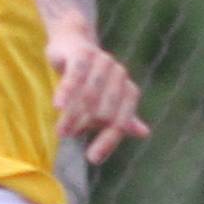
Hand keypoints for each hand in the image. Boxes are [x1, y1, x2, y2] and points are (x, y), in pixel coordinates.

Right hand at [46, 27, 151, 163]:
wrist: (72, 44)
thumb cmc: (90, 80)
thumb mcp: (104, 103)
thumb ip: (121, 118)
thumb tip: (145, 133)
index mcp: (128, 91)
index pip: (122, 122)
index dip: (108, 141)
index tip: (92, 159)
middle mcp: (120, 75)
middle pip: (106, 110)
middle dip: (86, 126)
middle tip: (67, 136)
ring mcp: (103, 62)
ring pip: (90, 95)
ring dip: (74, 115)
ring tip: (60, 131)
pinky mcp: (84, 53)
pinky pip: (76, 75)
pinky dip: (68, 91)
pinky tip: (58, 106)